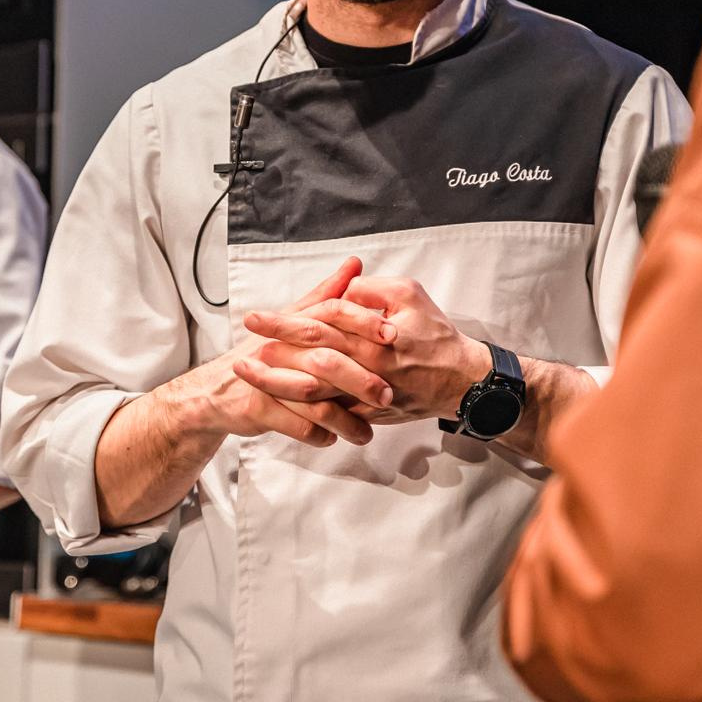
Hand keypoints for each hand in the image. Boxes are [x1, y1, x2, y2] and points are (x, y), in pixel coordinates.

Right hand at [171, 258, 375, 447]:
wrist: (217, 391)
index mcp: (294, 325)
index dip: (363, 323)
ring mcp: (267, 379)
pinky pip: (293, 424)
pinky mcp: (258, 407)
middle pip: (325, 360)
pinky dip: (316, 434)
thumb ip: (327, 295)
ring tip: (367, 432)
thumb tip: (355, 264)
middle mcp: (280, 348)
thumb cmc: (265, 354)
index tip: (393, 335)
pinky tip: (333, 439)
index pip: (331, 315)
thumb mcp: (294, 320)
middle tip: (389, 395)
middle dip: (360, 379)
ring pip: (313, 400)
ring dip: (344, 419)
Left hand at [238, 276, 488, 424]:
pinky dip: (301, 407)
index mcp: (372, 337)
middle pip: (309, 356)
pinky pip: (329, 413)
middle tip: (240, 344)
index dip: (288, 319)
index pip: (321, 323)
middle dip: (271, 348)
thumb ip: (372, 290)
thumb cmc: (436, 334)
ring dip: (276, 380)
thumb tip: (342, 288)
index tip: (256, 317)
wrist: (461, 381)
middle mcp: (365, 367)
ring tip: (248, 371)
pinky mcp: (366, 412)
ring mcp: (364, 395)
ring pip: (312, 390)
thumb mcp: (410, 296)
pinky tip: (276, 400)